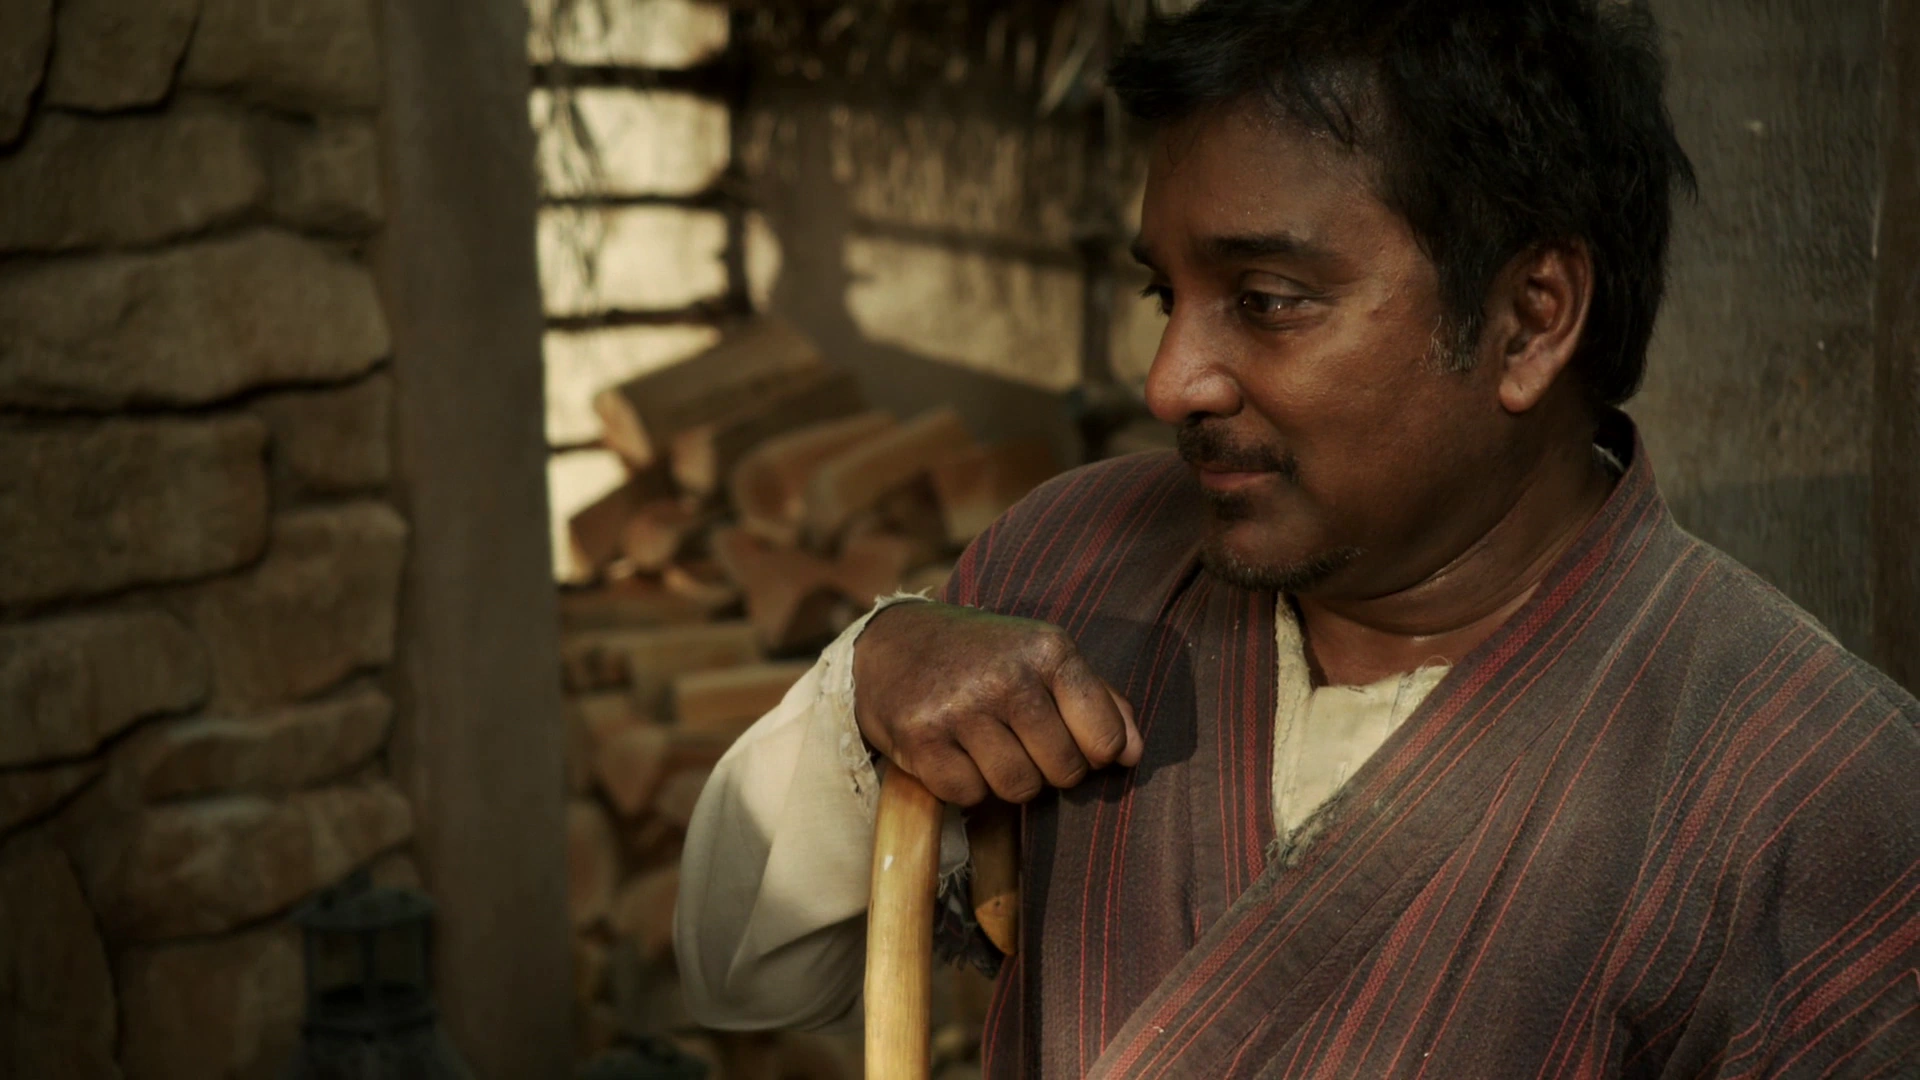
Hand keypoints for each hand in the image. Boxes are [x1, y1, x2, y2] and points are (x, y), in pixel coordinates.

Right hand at [852, 602, 1142, 806]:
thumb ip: (1098, 700)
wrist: (893, 643)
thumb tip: (1135, 753)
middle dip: (1048, 768)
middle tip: (1020, 741)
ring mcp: (961, 708)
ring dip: (1007, 780)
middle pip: (1063, 770)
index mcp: (1049, 649)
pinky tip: (953, 751)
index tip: (1069, 738)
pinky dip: (965, 785)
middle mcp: (1007, 676)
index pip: (1104, 739)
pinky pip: (969, 795)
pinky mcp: (921, 739)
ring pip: (1019, 788)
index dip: (1092, 753)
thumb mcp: (1044, 657)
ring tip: (987, 745)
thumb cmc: (984, 656)